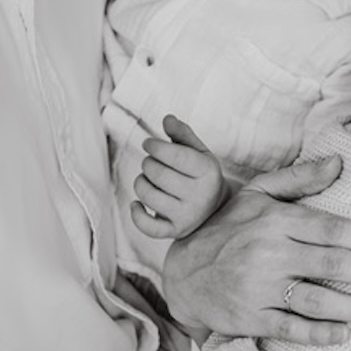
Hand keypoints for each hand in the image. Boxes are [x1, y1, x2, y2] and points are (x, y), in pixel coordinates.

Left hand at [132, 115, 228, 241]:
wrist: (214, 209)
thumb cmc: (200, 175)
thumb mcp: (198, 151)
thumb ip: (182, 133)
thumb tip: (167, 118)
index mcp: (208, 172)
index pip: (175, 155)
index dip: (155, 146)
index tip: (148, 144)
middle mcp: (200, 196)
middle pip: (158, 174)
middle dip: (148, 164)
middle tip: (151, 163)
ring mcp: (188, 216)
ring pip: (148, 196)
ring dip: (141, 183)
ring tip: (148, 180)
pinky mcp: (175, 231)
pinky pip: (148, 227)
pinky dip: (136, 214)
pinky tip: (137, 203)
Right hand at [161, 154, 350, 343]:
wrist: (181, 272)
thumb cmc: (226, 228)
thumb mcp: (258, 193)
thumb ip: (300, 179)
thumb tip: (340, 163)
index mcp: (277, 220)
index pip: (336, 230)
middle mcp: (269, 252)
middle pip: (335, 264)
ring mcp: (258, 287)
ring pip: (318, 300)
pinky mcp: (248, 317)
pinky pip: (289, 327)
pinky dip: (319, 333)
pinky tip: (346, 334)